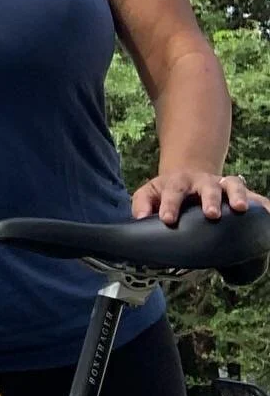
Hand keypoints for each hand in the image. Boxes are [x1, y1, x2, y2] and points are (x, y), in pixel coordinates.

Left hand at [132, 170, 269, 224]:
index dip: (170, 205)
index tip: (168, 219)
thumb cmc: (166, 191)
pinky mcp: (238, 192)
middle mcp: (202, 182)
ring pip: (233, 185)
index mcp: (178, 183)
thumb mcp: (149, 193)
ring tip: (242, 209)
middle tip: (211, 214)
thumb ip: (141, 204)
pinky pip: (255, 196)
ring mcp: (222, 185)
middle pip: (207, 187)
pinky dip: (263, 203)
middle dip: (210, 200)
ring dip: (237, 196)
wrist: (188, 175)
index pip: (173, 192)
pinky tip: (269, 213)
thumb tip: (139, 220)